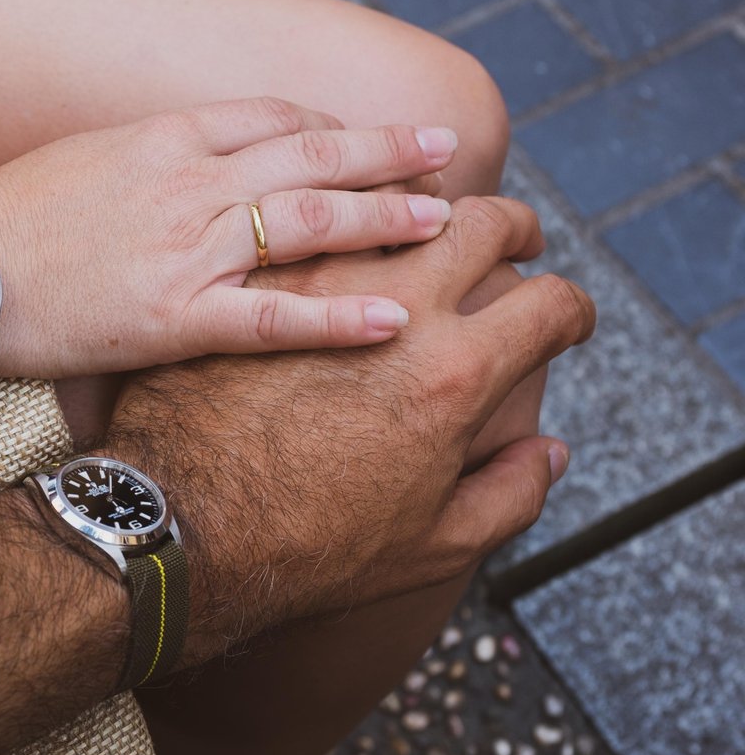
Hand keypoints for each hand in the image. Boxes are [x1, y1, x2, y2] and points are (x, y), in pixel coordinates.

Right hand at [0, 97, 459, 378]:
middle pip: (309, 154)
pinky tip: (391, 318)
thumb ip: (143, 160)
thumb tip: (183, 164)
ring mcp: (185, 250)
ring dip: (384, 217)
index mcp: (160, 139)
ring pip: (308, 222)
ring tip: (445, 221)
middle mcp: (186, 183)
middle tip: (445, 152)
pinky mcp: (173, 319)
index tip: (363, 138)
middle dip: (385, 152)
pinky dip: (337, 316)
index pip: (269, 117)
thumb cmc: (0, 221)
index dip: (329, 126)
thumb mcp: (76, 160)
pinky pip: (272, 316)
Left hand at [100, 196, 594, 663]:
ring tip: (428, 228)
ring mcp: (316, 285)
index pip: (551, 306)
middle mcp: (396, 311)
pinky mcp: (252, 279)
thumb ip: (512, 495)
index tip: (564, 321)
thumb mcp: (434, 546)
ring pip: (391, 202)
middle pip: (483, 222)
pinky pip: (308, 222)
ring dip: (422, 208)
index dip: (574, 311)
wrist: (181, 532)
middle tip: (514, 244)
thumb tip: (552, 452)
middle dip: (515, 226)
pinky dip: (338, 222)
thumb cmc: (308, 552)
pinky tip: (340, 241)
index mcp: (455, 375)